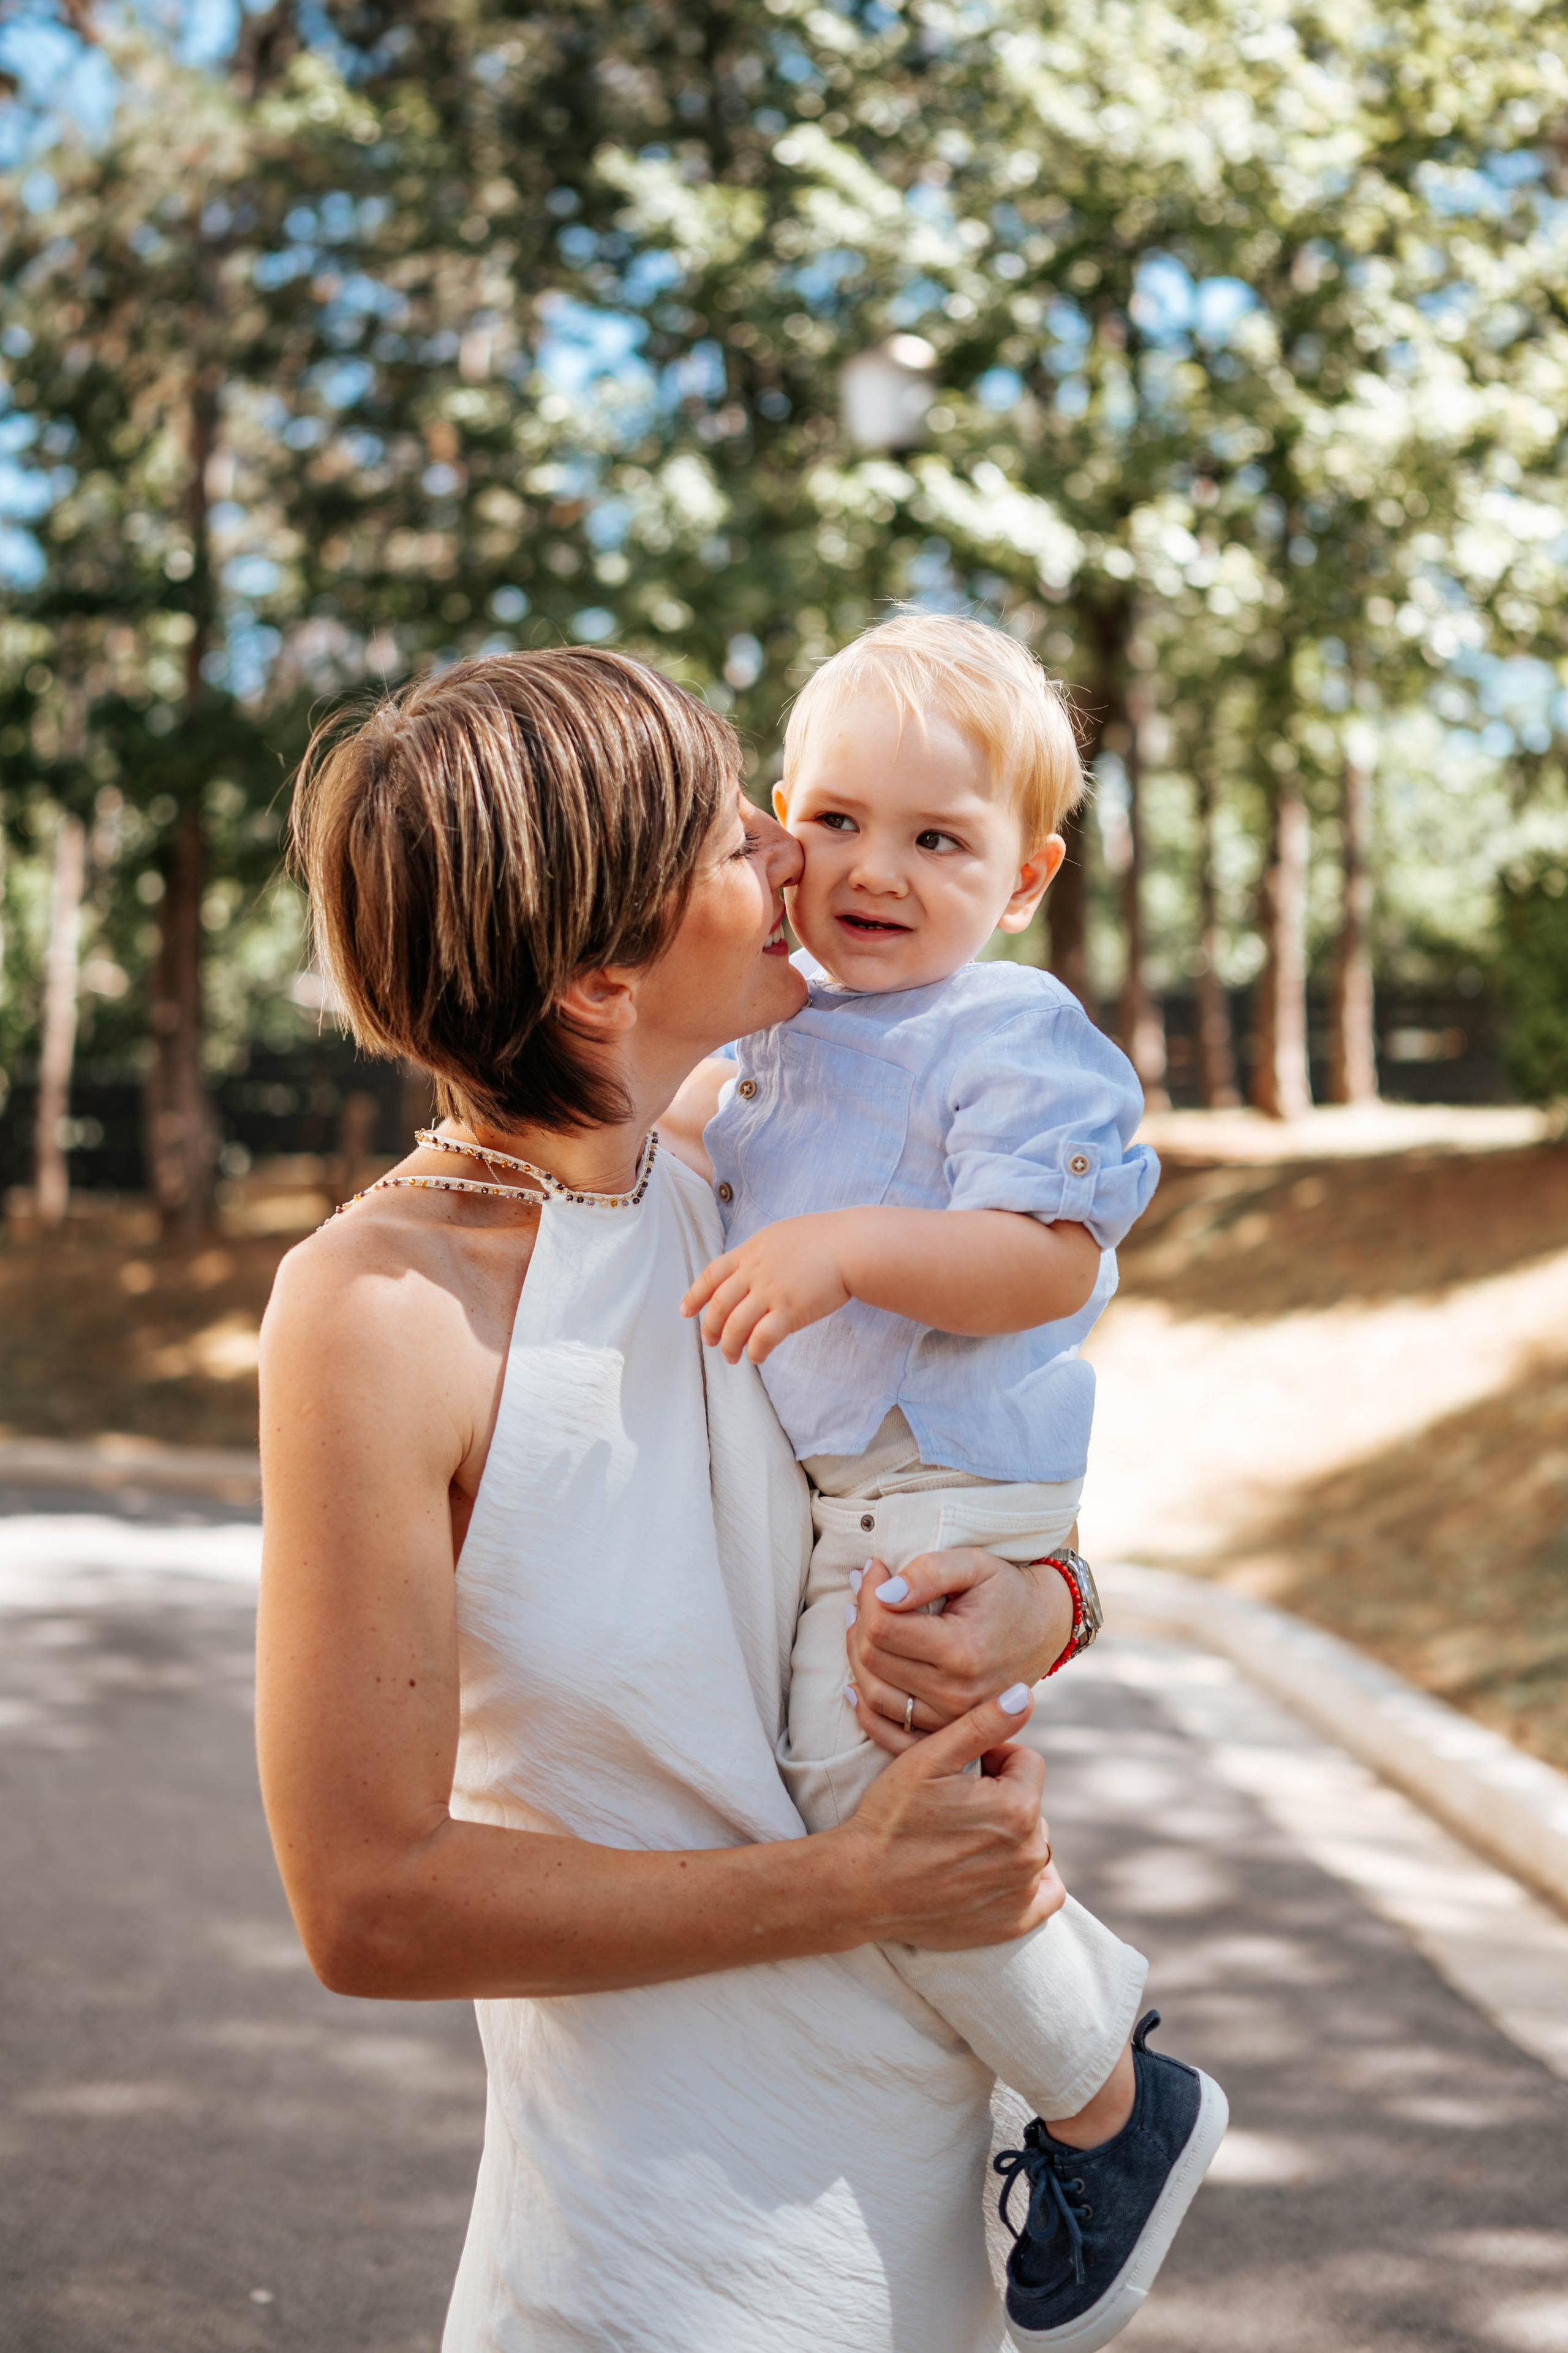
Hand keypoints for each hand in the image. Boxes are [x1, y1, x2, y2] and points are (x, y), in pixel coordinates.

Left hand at [681, 1212, 854, 1364]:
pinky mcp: (790, 1311)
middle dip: (709, 1328)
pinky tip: (757, 1357)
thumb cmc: (822, 1239)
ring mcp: (770, 1292)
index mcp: (749, 1252)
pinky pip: (762, 1338)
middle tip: (710, 1342)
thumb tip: (746, 1273)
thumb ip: (758, 1255)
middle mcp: (754, 1272)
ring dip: (728, 1346)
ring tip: (731, 1357)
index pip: (711, 1275)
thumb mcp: (778, 1236)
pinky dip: (755, 1351)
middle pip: (718, 1305)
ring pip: (735, 1326)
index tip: (685, 1311)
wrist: (850, 1246)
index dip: (695, 1295)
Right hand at [832, 1686, 1063, 1949]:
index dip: (991, 1760)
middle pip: (1028, 1803)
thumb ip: (984, 1723)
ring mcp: (1023, 1890)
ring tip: (960, 1839)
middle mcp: (1030, 1851)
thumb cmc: (892, 1817)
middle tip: (953, 1809)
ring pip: (1032, 1842)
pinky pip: (1046, 1893)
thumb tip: (1026, 1694)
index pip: (1025, 1763)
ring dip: (1008, 1835)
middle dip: (999, 1798)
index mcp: (1017, 1806)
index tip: (958, 1774)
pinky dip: (1030, 1881)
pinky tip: (997, 1871)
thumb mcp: (929, 1758)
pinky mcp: (1013, 1922)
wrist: (862, 1885)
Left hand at [845, 1546, 1073, 1754]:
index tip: (873, 1569)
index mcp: (961, 1650)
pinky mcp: (947, 1731)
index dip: (867, 1594)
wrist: (1045, 1627)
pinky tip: (854, 1680)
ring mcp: (951, 1718)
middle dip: (859, 1618)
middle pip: (873, 1658)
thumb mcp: (974, 1565)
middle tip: (863, 1590)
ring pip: (874, 1692)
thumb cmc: (1006, 1589)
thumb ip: (929, 1572)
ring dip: (856, 1654)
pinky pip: (890, 1729)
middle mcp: (955, 1693)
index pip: (883, 1627)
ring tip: (860, 1621)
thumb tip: (884, 1593)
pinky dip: (865, 1706)